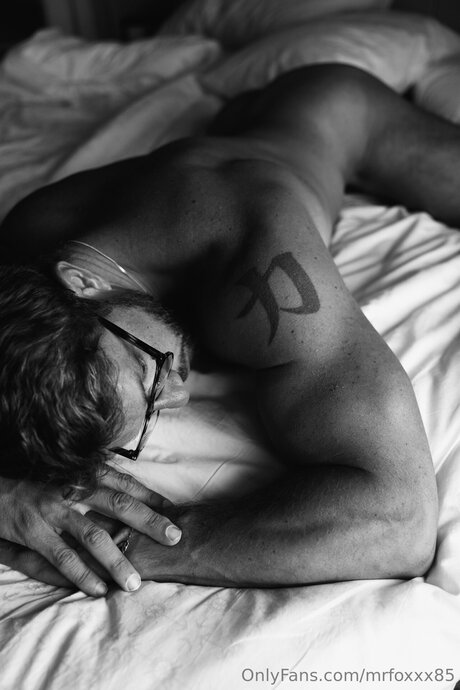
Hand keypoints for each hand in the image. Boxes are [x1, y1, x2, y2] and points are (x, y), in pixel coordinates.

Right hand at [0, 467, 181, 595]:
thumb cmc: (43, 485)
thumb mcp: (73, 477)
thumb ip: (101, 485)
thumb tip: (139, 497)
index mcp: (85, 474)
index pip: (126, 484)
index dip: (152, 497)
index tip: (175, 511)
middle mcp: (74, 489)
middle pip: (119, 504)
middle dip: (149, 522)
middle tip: (173, 537)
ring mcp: (55, 510)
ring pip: (93, 536)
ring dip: (117, 561)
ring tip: (135, 582)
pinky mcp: (35, 532)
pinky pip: (63, 558)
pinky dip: (83, 576)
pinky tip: (99, 590)